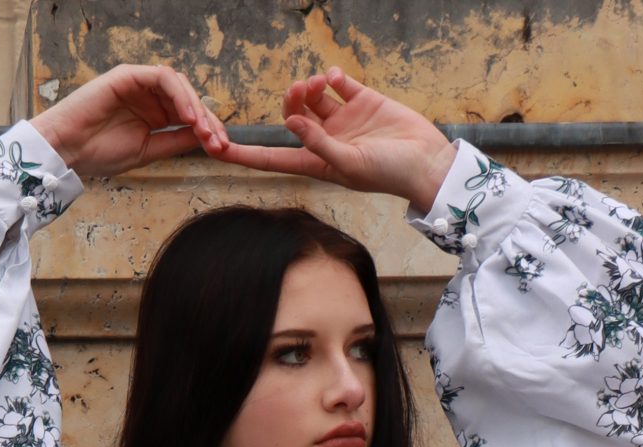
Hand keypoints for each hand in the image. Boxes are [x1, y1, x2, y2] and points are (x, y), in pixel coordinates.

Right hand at [29, 65, 231, 179]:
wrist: (68, 151)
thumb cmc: (99, 153)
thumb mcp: (148, 151)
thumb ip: (175, 141)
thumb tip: (204, 139)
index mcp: (153, 115)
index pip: (188, 116)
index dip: (208, 130)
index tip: (223, 149)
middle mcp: (148, 96)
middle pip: (188, 99)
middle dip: (208, 120)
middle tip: (220, 142)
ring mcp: (138, 84)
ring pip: (179, 85)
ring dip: (196, 107)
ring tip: (205, 131)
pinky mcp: (129, 75)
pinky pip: (162, 77)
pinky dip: (179, 94)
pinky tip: (187, 116)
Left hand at [207, 68, 457, 212]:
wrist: (427, 162)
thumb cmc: (390, 173)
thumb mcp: (350, 163)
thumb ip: (319, 144)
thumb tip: (289, 121)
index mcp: (318, 162)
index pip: (272, 158)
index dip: (244, 155)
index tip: (215, 149)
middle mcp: (327, 140)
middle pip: (292, 116)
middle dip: (290, 100)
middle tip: (301, 91)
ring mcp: (344, 120)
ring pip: (313, 97)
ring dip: (309, 86)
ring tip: (320, 84)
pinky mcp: (362, 100)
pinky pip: (337, 83)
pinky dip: (330, 76)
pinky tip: (333, 77)